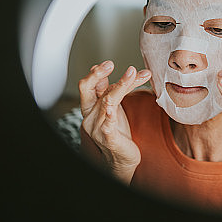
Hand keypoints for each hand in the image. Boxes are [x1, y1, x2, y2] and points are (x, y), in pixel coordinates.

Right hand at [79, 60, 150, 183]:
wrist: (122, 159)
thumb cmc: (117, 132)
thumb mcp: (112, 106)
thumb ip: (109, 90)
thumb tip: (104, 69)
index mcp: (89, 107)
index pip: (88, 84)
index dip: (96, 72)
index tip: (109, 63)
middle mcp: (90, 115)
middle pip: (87, 89)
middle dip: (97, 74)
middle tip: (110, 63)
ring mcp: (97, 127)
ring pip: (107, 100)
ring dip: (121, 85)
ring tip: (134, 73)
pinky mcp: (108, 138)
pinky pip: (108, 123)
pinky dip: (110, 114)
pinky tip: (112, 107)